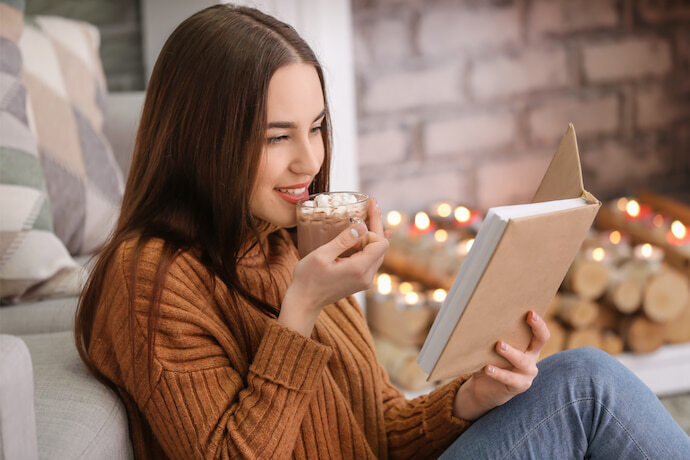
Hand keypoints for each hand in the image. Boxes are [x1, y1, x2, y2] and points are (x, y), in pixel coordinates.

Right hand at [279, 198, 387, 335]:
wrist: (304, 302)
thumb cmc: (308, 278)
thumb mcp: (322, 255)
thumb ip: (344, 240)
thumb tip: (362, 226)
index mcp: (359, 268)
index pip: (381, 243)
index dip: (374, 226)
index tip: (366, 210)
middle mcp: (367, 276)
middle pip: (382, 246)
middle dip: (376, 225)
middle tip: (373, 204)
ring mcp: (365, 280)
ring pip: (377, 253)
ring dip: (373, 235)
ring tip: (370, 214)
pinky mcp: (360, 281)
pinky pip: (371, 260)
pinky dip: (368, 245)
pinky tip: (369, 235)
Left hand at [453, 311, 550, 420]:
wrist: (486, 389)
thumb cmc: (490, 361)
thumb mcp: (493, 348)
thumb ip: (492, 336)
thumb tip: (478, 318)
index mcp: (528, 345)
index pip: (540, 332)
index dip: (539, 323)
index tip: (531, 312)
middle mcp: (531, 357)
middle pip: (541, 340)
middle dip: (537, 327)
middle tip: (529, 317)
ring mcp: (527, 373)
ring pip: (522, 361)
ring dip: (511, 352)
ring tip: (499, 345)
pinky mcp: (519, 386)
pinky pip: (509, 378)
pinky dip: (498, 373)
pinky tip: (487, 368)